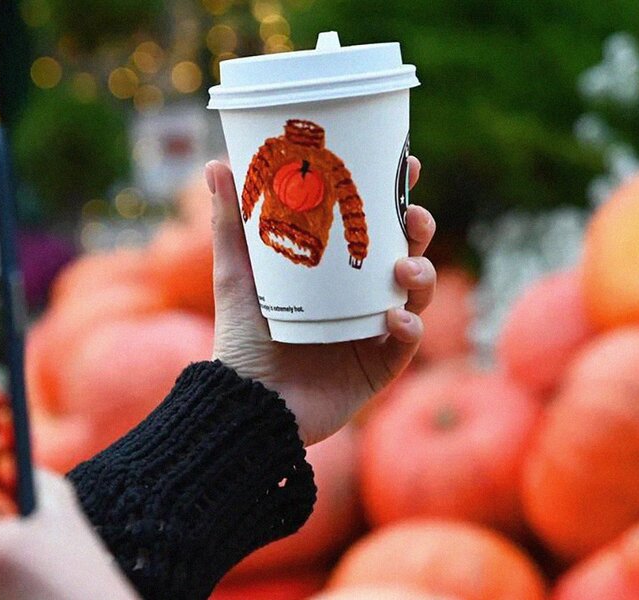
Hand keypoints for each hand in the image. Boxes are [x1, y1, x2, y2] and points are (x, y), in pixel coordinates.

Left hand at [206, 157, 435, 445]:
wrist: (247, 403)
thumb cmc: (241, 340)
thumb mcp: (237, 275)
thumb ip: (230, 223)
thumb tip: (216, 164)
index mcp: (338, 271)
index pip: (377, 225)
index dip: (398, 195)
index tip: (411, 166)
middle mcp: (362, 297)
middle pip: (407, 252)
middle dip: (419, 230)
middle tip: (411, 216)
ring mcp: (374, 331)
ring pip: (417, 294)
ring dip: (422, 275)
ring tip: (403, 269)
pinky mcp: (379, 367)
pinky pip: (407, 344)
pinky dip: (409, 327)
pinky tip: (395, 318)